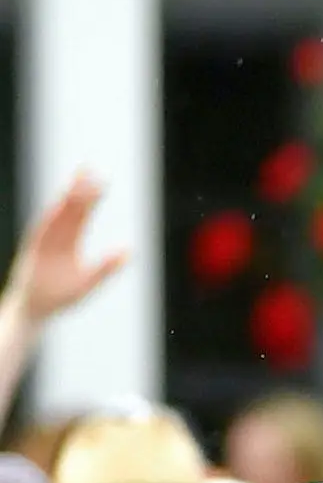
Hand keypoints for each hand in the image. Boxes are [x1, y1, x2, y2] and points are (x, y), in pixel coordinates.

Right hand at [6, 173, 125, 323]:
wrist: (35, 311)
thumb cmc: (61, 297)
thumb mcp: (88, 282)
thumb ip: (106, 267)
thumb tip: (128, 251)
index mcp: (69, 242)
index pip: (81, 215)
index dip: (90, 198)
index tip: (100, 181)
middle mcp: (56, 238)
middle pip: (68, 210)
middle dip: (78, 191)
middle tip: (88, 171)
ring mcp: (43, 244)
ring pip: (55, 218)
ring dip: (65, 202)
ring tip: (76, 186)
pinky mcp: (33, 252)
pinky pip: (41, 233)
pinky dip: (49, 221)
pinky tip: (57, 208)